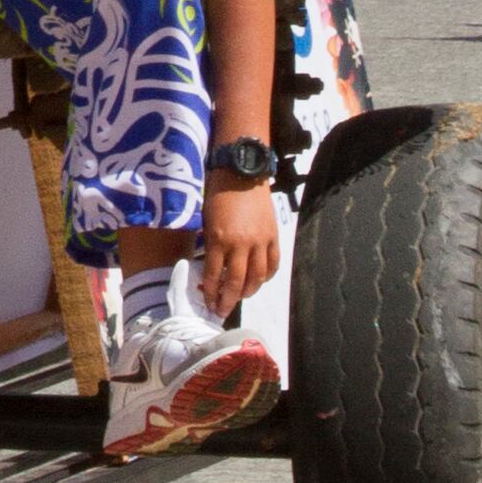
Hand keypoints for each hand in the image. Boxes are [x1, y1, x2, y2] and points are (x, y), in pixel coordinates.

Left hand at [200, 174, 283, 313]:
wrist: (242, 172)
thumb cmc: (218, 194)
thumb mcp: (207, 220)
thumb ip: (211, 245)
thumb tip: (212, 270)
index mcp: (219, 238)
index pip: (214, 274)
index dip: (210, 292)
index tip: (209, 302)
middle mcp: (240, 243)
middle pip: (236, 282)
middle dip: (228, 300)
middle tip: (222, 310)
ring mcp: (260, 241)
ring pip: (257, 277)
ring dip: (248, 291)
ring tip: (240, 297)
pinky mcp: (273, 237)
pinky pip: (272, 264)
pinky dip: (266, 276)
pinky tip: (258, 280)